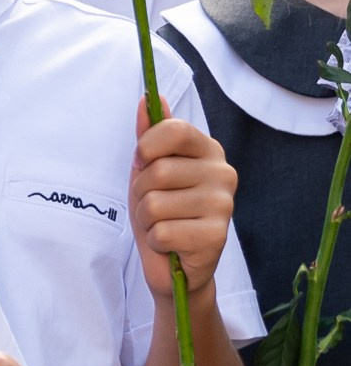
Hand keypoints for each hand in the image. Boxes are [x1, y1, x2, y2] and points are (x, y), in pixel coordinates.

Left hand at [130, 105, 236, 293]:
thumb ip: (149, 136)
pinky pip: (162, 232)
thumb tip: (148, 98)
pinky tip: (171, 244)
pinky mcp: (217, 236)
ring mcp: (224, 204)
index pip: (172, 131)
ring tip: (163, 226)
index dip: (146, 149)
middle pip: (158, 171)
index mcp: (209, 150)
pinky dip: (156, 242)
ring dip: (147, 221)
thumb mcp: (148, 171)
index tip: (143, 164)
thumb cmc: (162, 214)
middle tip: (155, 208)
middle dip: (141, 194)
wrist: (174, 266)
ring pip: (156, 204)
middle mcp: (223, 173)